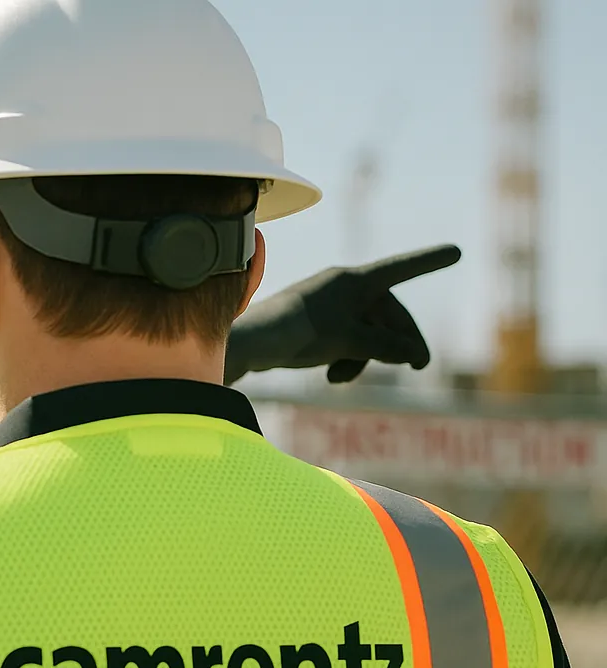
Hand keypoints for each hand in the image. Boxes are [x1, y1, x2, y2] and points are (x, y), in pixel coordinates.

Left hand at [224, 245, 461, 384]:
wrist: (250, 344)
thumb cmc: (301, 333)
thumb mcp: (351, 341)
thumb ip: (386, 346)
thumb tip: (411, 353)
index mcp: (354, 280)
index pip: (401, 269)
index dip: (429, 262)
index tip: (456, 251)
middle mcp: (342, 287)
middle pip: (386, 314)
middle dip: (398, 342)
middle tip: (417, 367)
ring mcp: (327, 305)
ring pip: (365, 332)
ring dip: (364, 358)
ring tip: (342, 378)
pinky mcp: (313, 324)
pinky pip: (343, 339)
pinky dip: (344, 358)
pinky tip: (331, 376)